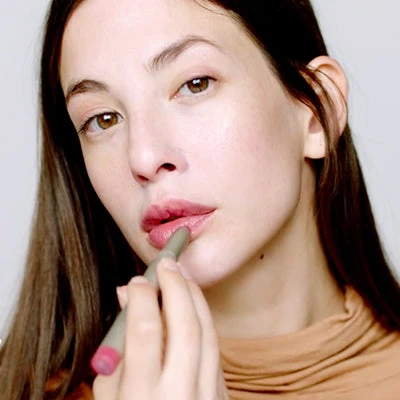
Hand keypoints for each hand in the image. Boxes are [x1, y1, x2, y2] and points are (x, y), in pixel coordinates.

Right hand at [93, 257, 228, 399]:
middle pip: (186, 327)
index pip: (145, 332)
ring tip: (182, 276)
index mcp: (142, 398)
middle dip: (176, 288)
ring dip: (196, 298)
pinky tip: (194, 306)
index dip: (141, 298)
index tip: (135, 281)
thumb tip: (127, 297)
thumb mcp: (109, 396)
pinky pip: (216, 349)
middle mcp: (180, 396)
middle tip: (167, 264)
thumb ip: (118, 348)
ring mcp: (206, 397)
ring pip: (209, 334)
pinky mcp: (221, 396)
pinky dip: (204, 320)